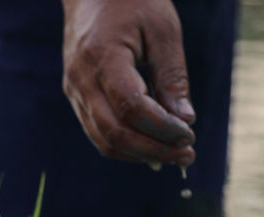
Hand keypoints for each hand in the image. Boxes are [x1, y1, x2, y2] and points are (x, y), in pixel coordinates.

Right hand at [61, 0, 196, 166]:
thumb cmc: (133, 2)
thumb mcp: (163, 30)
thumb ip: (172, 75)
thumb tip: (185, 120)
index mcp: (103, 57)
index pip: (131, 107)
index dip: (161, 127)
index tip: (189, 134)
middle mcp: (81, 79)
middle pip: (114, 133)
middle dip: (153, 150)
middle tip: (186, 155)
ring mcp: (75, 91)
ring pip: (104, 140)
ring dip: (140, 154)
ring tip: (173, 154)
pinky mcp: (76, 97)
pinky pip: (98, 132)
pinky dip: (126, 145)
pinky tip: (152, 144)